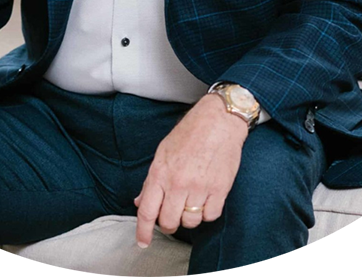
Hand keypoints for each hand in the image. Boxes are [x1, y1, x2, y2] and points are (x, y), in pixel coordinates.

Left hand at [133, 93, 247, 248]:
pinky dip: (207, 212)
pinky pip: (210, 216)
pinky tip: (206, 199)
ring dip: (189, 217)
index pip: (148, 211)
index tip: (143, 241)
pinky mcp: (220, 189)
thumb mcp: (163, 151)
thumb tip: (141, 201)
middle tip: (171, 216)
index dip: (143, 231)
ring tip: (191, 202)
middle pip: (169, 222)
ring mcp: (200, 188)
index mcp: (161, 172)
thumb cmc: (190, 132)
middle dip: (168, 224)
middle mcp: (179, 183)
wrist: (219, 120)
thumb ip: (151, 180)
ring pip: (191, 222)